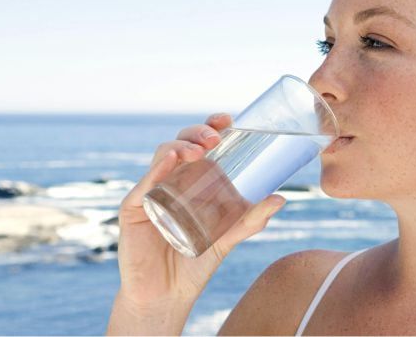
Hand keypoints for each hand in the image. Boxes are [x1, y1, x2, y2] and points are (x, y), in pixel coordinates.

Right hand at [110, 113, 285, 315]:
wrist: (167, 296)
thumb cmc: (195, 263)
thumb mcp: (227, 238)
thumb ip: (250, 219)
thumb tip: (280, 198)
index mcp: (192, 181)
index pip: (200, 145)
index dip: (211, 127)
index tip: (228, 119)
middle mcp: (171, 181)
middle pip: (181, 144)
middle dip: (198, 132)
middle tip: (216, 137)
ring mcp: (151, 192)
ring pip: (162, 156)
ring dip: (180, 146)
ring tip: (198, 150)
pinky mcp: (134, 209)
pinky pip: (144, 184)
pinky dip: (157, 169)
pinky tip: (170, 160)